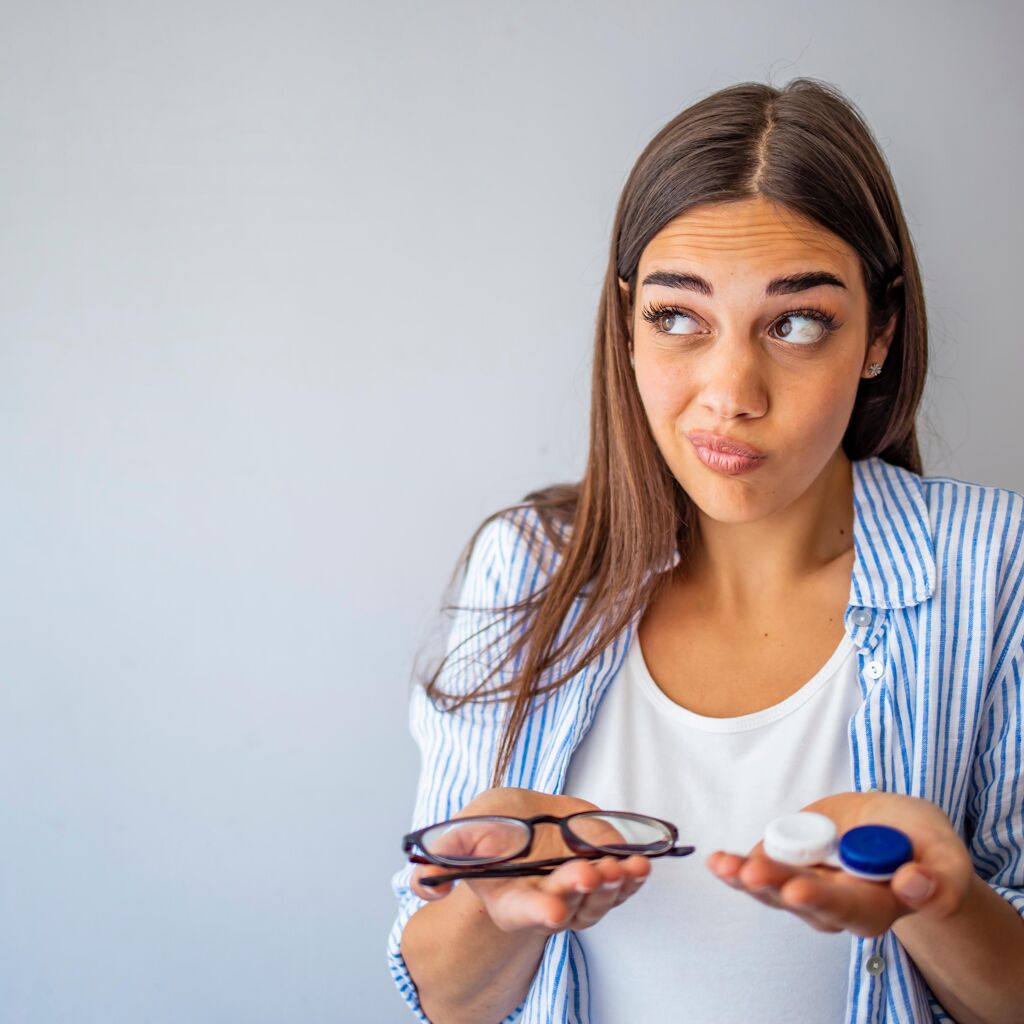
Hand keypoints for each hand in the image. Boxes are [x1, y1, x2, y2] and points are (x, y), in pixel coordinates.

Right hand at [409, 786, 651, 934]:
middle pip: (569, 905)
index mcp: (509, 899)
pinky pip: (622, 886)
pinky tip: (642, 863)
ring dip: (615, 885)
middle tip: (591, 873)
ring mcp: (578, 895)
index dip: (539, 911)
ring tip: (627, 865)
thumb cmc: (493, 827)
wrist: (524, 817)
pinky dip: (633, 877)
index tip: (553, 909)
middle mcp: (546, 903)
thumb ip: (445, 854)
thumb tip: (425, 889)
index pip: (524, 912)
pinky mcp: (603, 881)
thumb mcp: (463, 830)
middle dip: (582, 891)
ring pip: (600, 899)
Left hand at [706, 791, 973, 937]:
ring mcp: (806, 887)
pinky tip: (717, 861)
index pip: (850, 908)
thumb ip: (941, 876)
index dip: (824, 899)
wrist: (893, 828)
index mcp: (878, 906)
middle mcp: (836, 905)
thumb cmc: (921, 841)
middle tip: (753, 872)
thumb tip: (914, 884)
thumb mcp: (944, 851)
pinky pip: (756, 871)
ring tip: (724, 864)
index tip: (799, 889)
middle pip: (802, 900)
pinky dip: (735, 867)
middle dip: (776, 885)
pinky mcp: (785, 867)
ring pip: (772, 890)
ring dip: (745, 877)